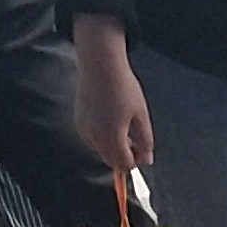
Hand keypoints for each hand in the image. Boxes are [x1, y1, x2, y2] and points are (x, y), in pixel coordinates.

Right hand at [73, 23, 153, 171]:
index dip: (137, 160)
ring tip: (124, 127)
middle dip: (125, 156)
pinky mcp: (79, 121)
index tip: (144, 150)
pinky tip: (110, 120)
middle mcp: (95, 137)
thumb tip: (147, 160)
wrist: (100, 63)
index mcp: (112, 136)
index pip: (125, 164)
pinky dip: (103, 138)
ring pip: (101, 151)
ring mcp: (84, 129)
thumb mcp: (141, 114)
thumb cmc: (123, 85)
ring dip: (114, 148)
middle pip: (112, 161)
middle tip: (136, 141)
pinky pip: (93, 139)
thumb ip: (145, 140)